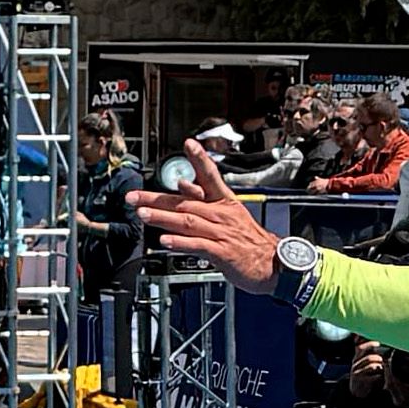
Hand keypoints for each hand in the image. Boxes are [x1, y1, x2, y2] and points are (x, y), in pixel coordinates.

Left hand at [132, 148, 288, 286]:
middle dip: (156, 198)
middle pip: (185, 202)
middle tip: (134, 197)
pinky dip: (180, 242)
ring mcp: (221, 233)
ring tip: (143, 214)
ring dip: (163, 217)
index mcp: (224, 202)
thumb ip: (204, 198)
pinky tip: (164, 241)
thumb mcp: (229, 213)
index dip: (200, 159)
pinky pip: (197, 245)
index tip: (189, 144)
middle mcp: (221, 214)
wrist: (274, 263)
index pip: (211, 175)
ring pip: (187, 222)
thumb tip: (182, 183)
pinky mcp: (222, 252)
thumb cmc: (249, 240)